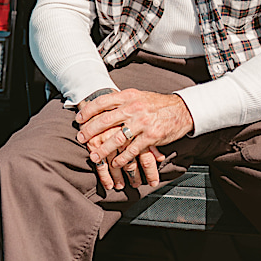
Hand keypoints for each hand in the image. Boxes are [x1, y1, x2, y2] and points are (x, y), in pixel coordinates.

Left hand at [76, 88, 192, 189]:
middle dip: (90, 131)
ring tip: (94, 156)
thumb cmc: (157, 105)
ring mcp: (142, 123)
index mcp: (129, 96)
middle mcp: (134, 108)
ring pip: (117, 138)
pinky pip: (132, 150)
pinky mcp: (151, 137)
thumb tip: (101, 106)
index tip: (79, 119)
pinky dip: (122, 159)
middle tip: (80, 138)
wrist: (182, 110)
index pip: (103, 102)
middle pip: (105, 120)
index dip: (88, 110)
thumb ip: (122, 101)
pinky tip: (115, 163)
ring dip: (103, 149)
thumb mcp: (139, 96)